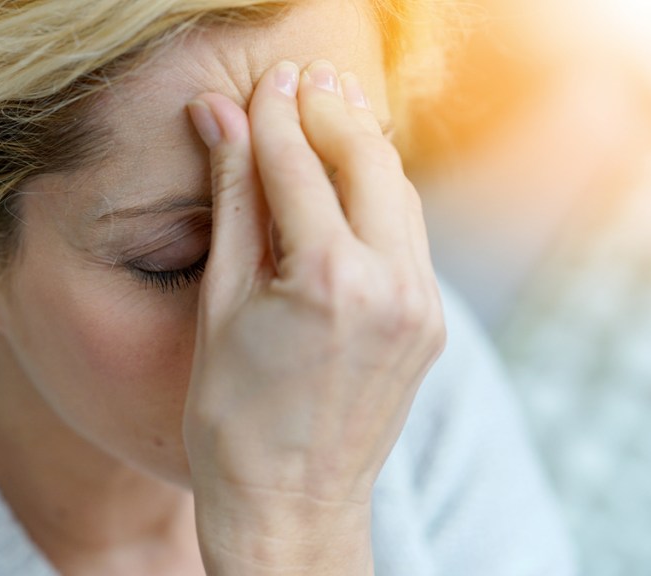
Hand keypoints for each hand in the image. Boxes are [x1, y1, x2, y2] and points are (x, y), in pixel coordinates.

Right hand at [183, 59, 446, 574]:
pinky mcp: (429, 322)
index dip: (274, 115)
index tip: (260, 82)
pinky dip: (379, 195)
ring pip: (399, 193)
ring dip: (361, 147)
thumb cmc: (235, 421)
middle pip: (367, 161)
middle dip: (330, 112)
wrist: (290, 505)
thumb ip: (232, 204)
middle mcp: (391, 286)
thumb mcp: (221, 305)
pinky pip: (409, 235)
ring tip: (325, 111)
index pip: (298, 167)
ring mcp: (421, 306)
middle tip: (298, 79)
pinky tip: (351, 179)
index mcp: (329, 281)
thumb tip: (220, 122)